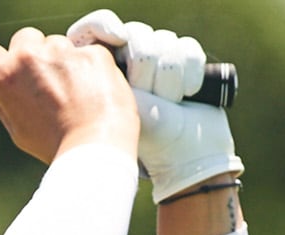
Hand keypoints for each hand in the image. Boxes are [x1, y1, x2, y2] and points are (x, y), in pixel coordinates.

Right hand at [0, 22, 137, 164]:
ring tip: (72, 95)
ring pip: (57, 44)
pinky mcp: (92, 51)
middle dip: (31, 56)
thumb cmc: (53, 144)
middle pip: (24, 38)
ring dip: (61, 62)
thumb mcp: (17, 127)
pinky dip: (88, 68)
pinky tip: (92, 93)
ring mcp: (63, 51)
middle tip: (43, 86)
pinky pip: (85, 52)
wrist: (98, 147)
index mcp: (3, 77)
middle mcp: (29, 57)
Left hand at [67, 9, 243, 202]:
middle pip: (137, 33)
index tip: (117, 38)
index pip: (93, 29)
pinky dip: (191, 71)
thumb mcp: (109, 110)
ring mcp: (156, 64)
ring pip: (164, 40)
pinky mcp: (184, 65)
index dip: (103, 26)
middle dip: (147, 68)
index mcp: (98, 74)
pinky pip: (187, 47)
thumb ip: (94, 79)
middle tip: (149, 98)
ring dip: (170, 77)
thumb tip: (94, 47)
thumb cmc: (140, 142)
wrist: (184, 158)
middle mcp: (125, 64)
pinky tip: (188, 94)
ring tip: (169, 104)